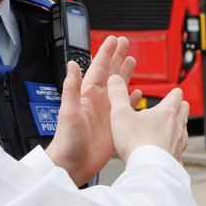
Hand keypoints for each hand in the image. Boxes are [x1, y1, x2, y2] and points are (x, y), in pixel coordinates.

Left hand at [45, 36, 139, 183]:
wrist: (72, 164)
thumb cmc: (67, 141)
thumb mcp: (68, 112)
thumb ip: (71, 88)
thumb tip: (72, 64)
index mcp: (88, 95)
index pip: (99, 68)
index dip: (106, 53)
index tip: (114, 40)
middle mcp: (98, 101)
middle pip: (111, 73)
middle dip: (118, 57)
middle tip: (126, 43)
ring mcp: (107, 112)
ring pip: (119, 87)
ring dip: (126, 73)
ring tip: (133, 61)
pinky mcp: (114, 125)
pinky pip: (125, 107)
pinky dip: (132, 99)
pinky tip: (138, 93)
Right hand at [108, 75, 189, 161]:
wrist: (148, 168)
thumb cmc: (136, 141)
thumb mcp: (121, 114)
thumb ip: (118, 95)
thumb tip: (114, 79)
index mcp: (166, 112)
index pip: (177, 95)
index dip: (173, 92)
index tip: (171, 92)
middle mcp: (177, 126)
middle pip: (184, 110)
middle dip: (179, 107)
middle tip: (172, 108)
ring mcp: (179, 143)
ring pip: (184, 130)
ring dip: (178, 127)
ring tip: (168, 128)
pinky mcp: (176, 158)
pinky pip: (179, 150)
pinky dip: (174, 147)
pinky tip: (167, 151)